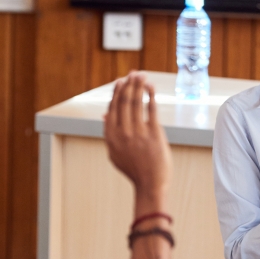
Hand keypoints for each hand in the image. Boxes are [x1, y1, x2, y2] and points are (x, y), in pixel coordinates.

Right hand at [104, 72, 171, 213]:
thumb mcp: (115, 152)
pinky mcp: (154, 134)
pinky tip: (151, 87)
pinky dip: (150, 95)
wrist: (150, 185)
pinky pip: (151, 109)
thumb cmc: (134, 169)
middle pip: (124, 102)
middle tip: (134, 74)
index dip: (117, 92)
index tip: (121, 82)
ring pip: (136, 102)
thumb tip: (105, 113)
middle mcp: (123, 133)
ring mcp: (138, 133)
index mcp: (111, 136)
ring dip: (139, 86)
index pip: (113, 108)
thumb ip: (110, 133)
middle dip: (128, 84)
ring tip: (142, 76)